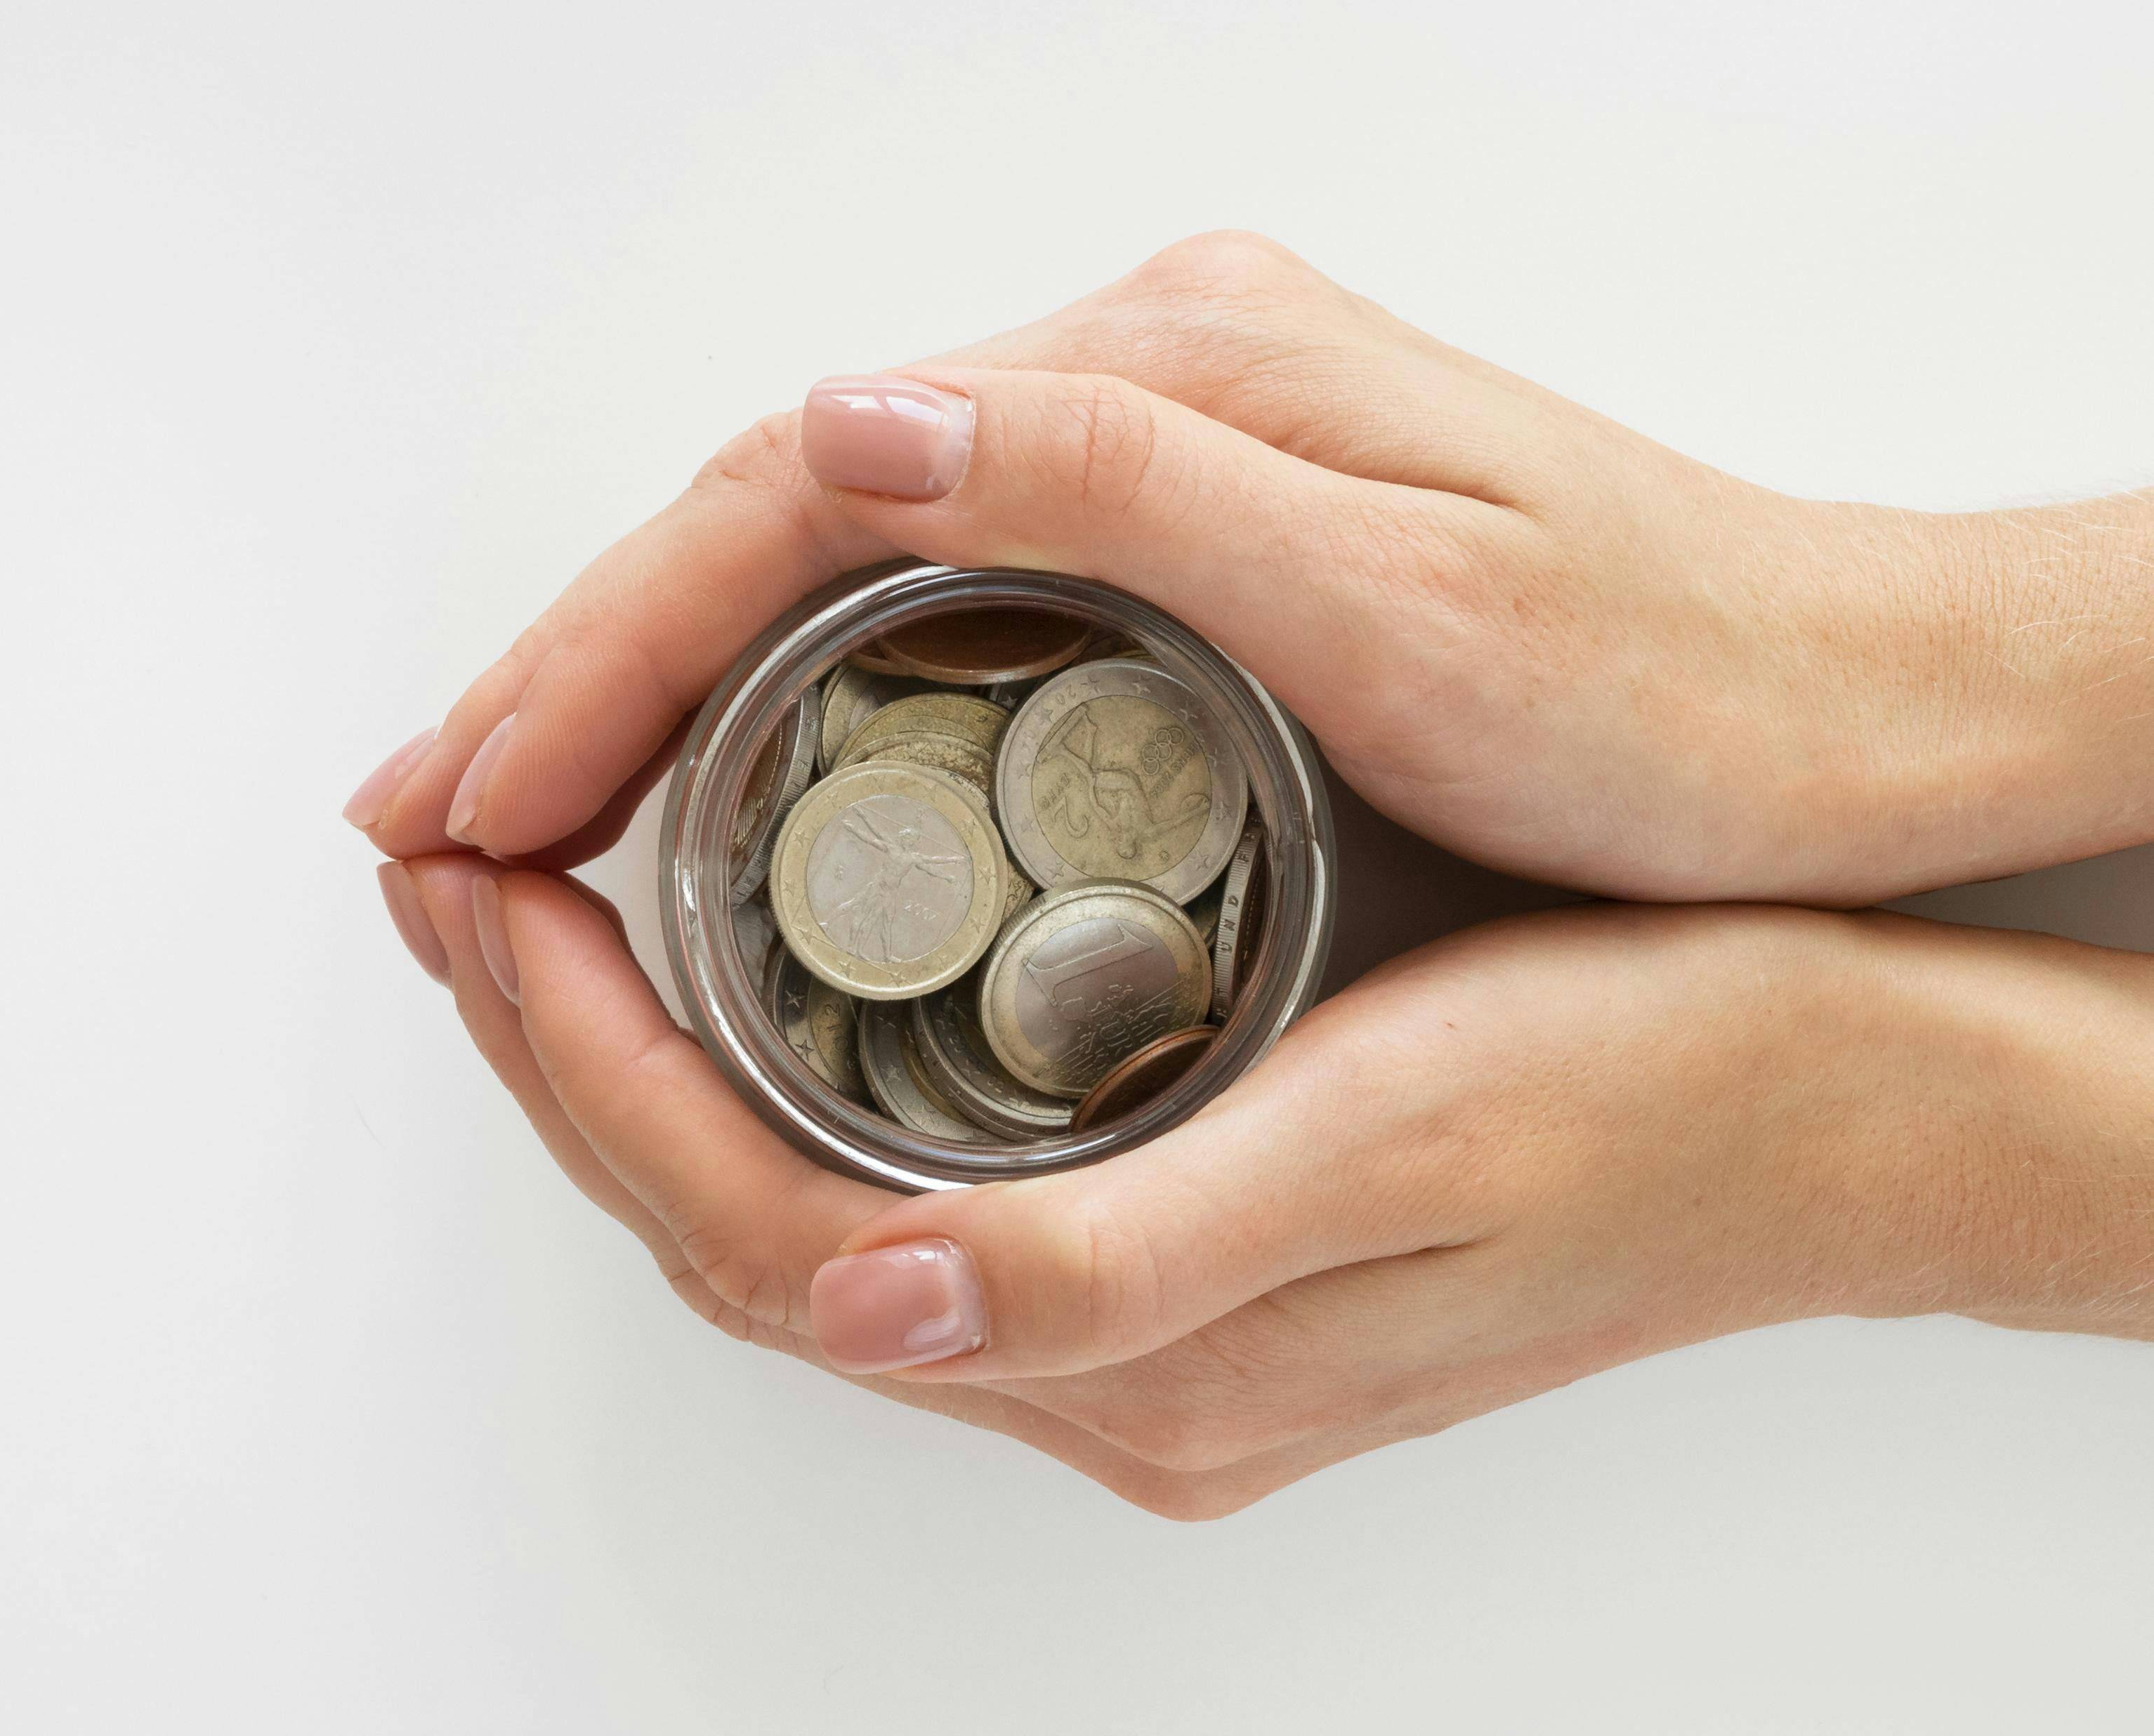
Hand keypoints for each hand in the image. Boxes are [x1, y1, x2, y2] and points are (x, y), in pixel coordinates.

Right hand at [343, 231, 2153, 902]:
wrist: (1849, 706)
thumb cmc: (1670, 681)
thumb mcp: (1411, 598)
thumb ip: (1127, 488)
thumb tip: (849, 418)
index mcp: (1155, 378)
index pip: (793, 495)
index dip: (607, 645)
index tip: (480, 791)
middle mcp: (1118, 392)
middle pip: (764, 519)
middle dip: (568, 677)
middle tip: (420, 829)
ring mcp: (1130, 463)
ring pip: (804, 567)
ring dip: (634, 696)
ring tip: (499, 828)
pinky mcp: (1154, 543)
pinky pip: (885, 612)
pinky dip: (756, 706)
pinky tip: (690, 794)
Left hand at [379, 858, 2153, 1516]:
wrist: (1843, 1113)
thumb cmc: (1658, 1094)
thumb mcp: (1401, 1139)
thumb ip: (1125, 1256)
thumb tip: (866, 1302)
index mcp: (1135, 1365)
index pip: (753, 1234)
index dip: (588, 1071)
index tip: (491, 899)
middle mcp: (1100, 1372)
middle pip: (729, 1232)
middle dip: (561, 1056)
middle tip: (453, 872)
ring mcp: (1122, 1326)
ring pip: (785, 1208)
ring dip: (636, 1060)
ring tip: (536, 903)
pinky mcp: (1159, 1260)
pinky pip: (882, 1182)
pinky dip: (758, 1073)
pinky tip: (727, 964)